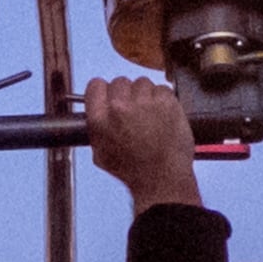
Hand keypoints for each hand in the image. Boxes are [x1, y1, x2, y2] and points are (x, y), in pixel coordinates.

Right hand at [82, 77, 200, 210]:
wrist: (162, 179)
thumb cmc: (133, 171)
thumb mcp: (100, 154)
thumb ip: (96, 128)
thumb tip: (97, 112)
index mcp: (100, 119)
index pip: (96, 85)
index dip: (104, 91)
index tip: (110, 98)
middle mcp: (120, 107)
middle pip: (120, 81)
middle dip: (127, 94)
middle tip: (134, 111)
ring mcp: (144, 102)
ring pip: (142, 83)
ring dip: (146, 96)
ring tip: (151, 115)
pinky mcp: (166, 102)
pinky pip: (162, 89)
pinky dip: (164, 100)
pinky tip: (164, 116)